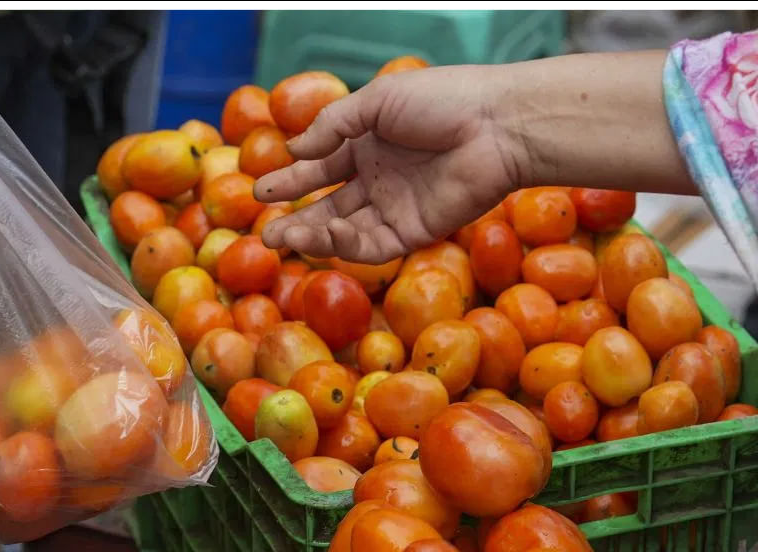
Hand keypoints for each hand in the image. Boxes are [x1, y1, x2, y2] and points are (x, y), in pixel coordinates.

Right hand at [253, 66, 526, 263]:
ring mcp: (396, 208)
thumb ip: (334, 126)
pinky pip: (373, 245)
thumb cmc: (442, 101)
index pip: (320, 168)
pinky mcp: (415, 232)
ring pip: (345, 230)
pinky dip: (346, 245)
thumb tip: (294, 150)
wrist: (498, 125)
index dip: (290, 180)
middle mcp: (379, 179)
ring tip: (282, 236)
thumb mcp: (378, 100)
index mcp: (368, 145)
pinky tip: (327, 234)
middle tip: (263, 230)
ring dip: (312, 235)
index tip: (260, 190)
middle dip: (293, 219)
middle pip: (327, 206)